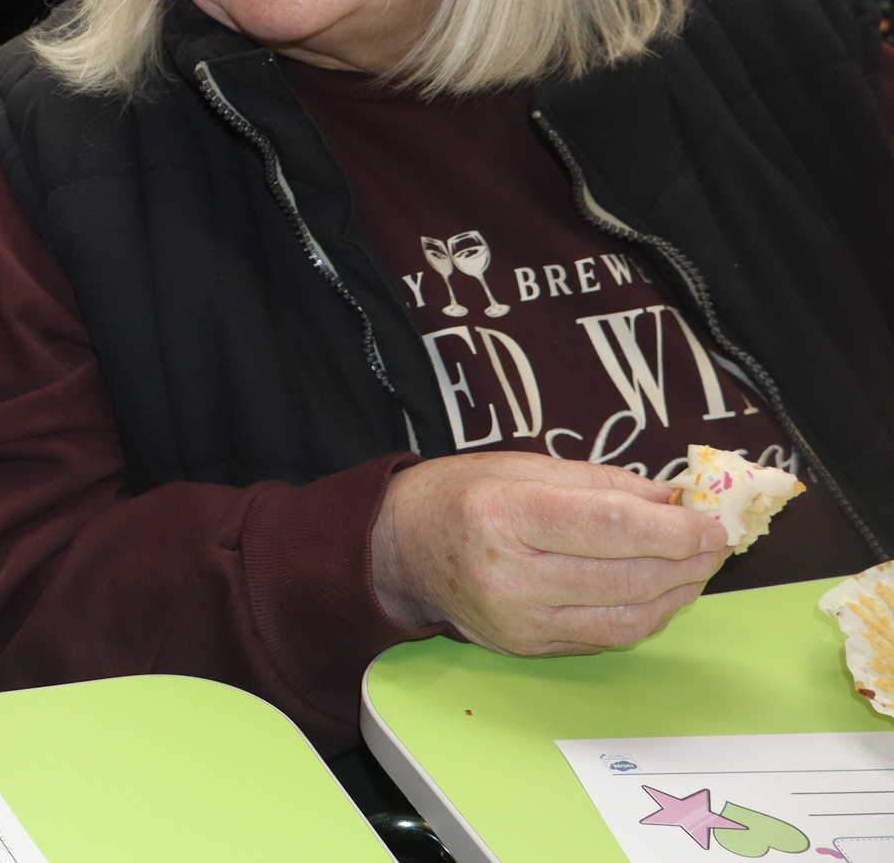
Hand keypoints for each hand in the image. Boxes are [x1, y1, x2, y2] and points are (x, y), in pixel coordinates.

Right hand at [371, 452, 728, 655]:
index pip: (609, 526)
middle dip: (686, 561)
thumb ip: (601, 484)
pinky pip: (606, 639)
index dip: (674, 527)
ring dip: (676, 595)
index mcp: (503, 515)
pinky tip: (660, 593)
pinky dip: (645, 616)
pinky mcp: (526, 648)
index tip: (711, 521)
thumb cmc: (457, 496)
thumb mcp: (522, 466)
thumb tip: (676, 500)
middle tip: (715, 542)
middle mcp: (508, 575)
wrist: (397, 550)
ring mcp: (517, 621)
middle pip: (626, 577)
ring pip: (626, 619)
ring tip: (696, 567)